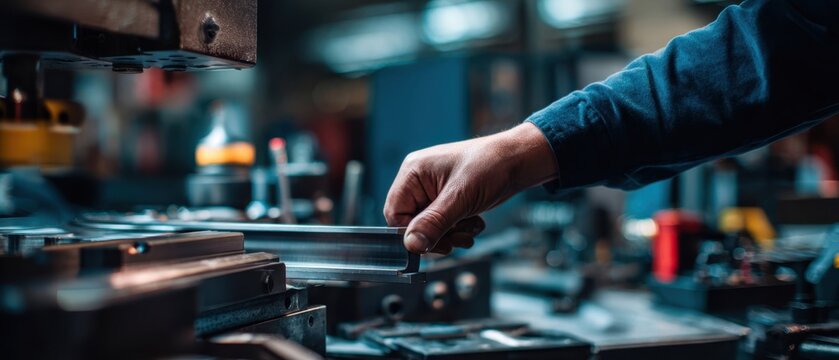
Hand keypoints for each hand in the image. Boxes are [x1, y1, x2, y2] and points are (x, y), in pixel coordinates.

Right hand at [384, 122, 557, 253]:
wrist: (520, 161)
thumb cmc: (491, 166)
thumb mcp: (460, 198)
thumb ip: (434, 223)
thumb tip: (411, 245)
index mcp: (413, 172)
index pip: (395, 213)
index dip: (412, 233)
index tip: (433, 244)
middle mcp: (419, 181)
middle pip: (413, 223)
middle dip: (437, 234)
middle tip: (457, 240)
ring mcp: (434, 190)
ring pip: (430, 227)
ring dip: (451, 234)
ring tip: (470, 228)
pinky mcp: (448, 198)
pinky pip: (444, 223)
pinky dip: (459, 228)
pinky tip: (474, 222)